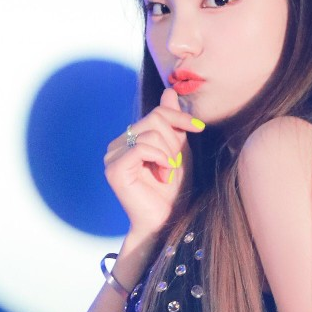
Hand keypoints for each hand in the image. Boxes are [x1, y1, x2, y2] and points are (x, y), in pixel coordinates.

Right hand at [104, 89, 203, 236]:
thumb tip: (169, 91)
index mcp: (130, 138)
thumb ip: (172, 122)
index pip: (156, 112)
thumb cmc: (174, 190)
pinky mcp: (114, 169)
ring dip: (168, 155)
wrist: (167, 220)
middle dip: (172, 143)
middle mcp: (117, 144)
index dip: (180, 118)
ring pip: (149, 134)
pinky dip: (160, 160)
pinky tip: (162, 177)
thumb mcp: (178, 150)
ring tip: (168, 174)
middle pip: (154, 120)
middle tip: (173, 167)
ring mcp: (112, 156)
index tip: (199, 127)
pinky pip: (142, 148)